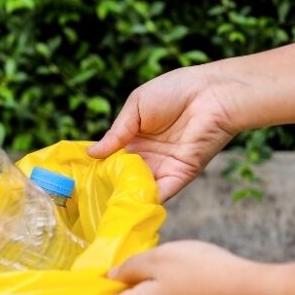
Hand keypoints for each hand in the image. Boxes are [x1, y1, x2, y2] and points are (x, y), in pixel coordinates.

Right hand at [87, 65, 240, 201]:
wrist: (213, 93)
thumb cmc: (175, 91)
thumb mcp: (135, 107)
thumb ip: (116, 133)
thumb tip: (91, 154)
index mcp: (135, 138)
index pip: (112, 158)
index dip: (99, 167)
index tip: (80, 177)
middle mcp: (148, 156)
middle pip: (124, 176)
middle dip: (109, 185)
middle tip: (88, 195)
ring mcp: (164, 167)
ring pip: (140, 187)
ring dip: (125, 195)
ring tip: (104, 202)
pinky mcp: (181, 174)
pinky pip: (161, 192)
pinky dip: (146, 201)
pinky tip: (128, 204)